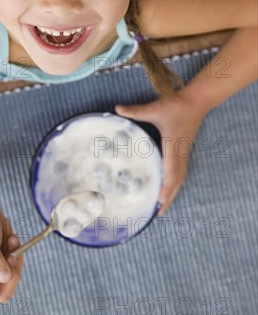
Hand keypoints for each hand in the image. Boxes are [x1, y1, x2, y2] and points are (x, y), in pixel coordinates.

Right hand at [0, 199, 23, 310]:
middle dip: (10, 277)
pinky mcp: (8, 263)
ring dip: (15, 262)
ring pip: (13, 280)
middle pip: (3, 295)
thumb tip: (5, 278)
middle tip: (10, 258)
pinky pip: (19, 266)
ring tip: (10, 242)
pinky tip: (12, 240)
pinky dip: (18, 253)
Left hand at [115, 92, 205, 214]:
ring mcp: (184, 153)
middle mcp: (180, 153)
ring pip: (179, 178)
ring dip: (172, 193)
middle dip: (169, 197)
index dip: (167, 185)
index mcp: (174, 145)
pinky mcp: (184, 152)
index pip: (171, 169)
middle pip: (177, 180)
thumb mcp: (155, 108)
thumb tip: (117, 108)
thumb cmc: (176, 106)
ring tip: (163, 208)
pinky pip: (180, 172)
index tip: (161, 199)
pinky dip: (174, 184)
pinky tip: (168, 190)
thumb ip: (136, 110)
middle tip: (159, 213)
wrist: (197, 102)